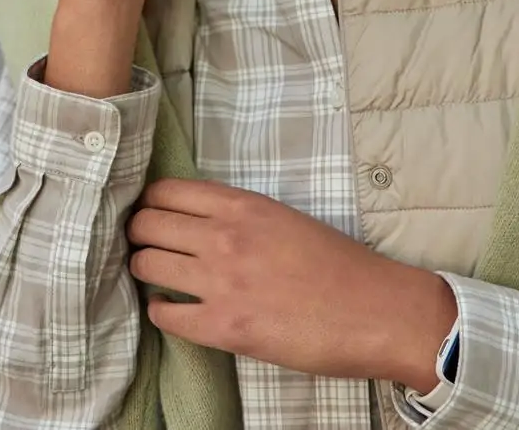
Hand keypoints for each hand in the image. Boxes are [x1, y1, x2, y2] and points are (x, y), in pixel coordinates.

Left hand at [126, 179, 456, 388]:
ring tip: (157, 278)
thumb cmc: (338, 265)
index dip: (150, 204)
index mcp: (242, 206)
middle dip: (140, 236)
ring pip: (145, 264)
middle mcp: (224, 236)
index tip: (151, 216)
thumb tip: (195, 221)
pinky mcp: (225, 327)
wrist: (378, 311)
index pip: (164, 190)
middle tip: (147, 248)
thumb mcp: (284, 219)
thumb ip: (238, 216)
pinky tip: (172, 311)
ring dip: (144, 271)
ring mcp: (221, 282)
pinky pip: (164, 315)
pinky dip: (160, 312)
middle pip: (145, 224)